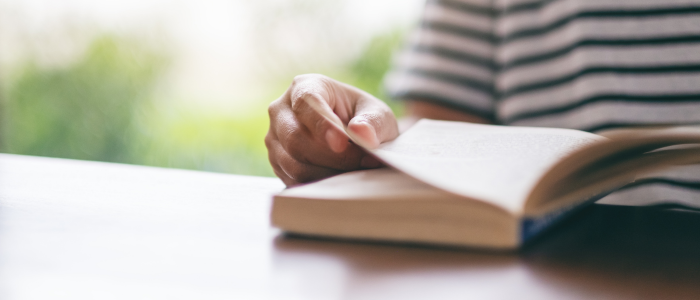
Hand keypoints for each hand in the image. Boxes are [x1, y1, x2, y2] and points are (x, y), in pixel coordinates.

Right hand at [265, 74, 398, 186]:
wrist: (354, 137)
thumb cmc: (365, 119)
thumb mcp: (378, 115)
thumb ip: (373, 123)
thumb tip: (362, 134)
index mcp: (305, 86)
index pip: (305, 103)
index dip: (322, 125)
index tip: (342, 143)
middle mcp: (281, 110)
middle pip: (295, 138)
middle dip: (331, 156)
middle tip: (362, 162)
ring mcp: (274, 138)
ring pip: (294, 163)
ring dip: (327, 173)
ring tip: (354, 170)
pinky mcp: (277, 162)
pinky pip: (293, 179)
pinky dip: (319, 184)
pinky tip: (340, 177)